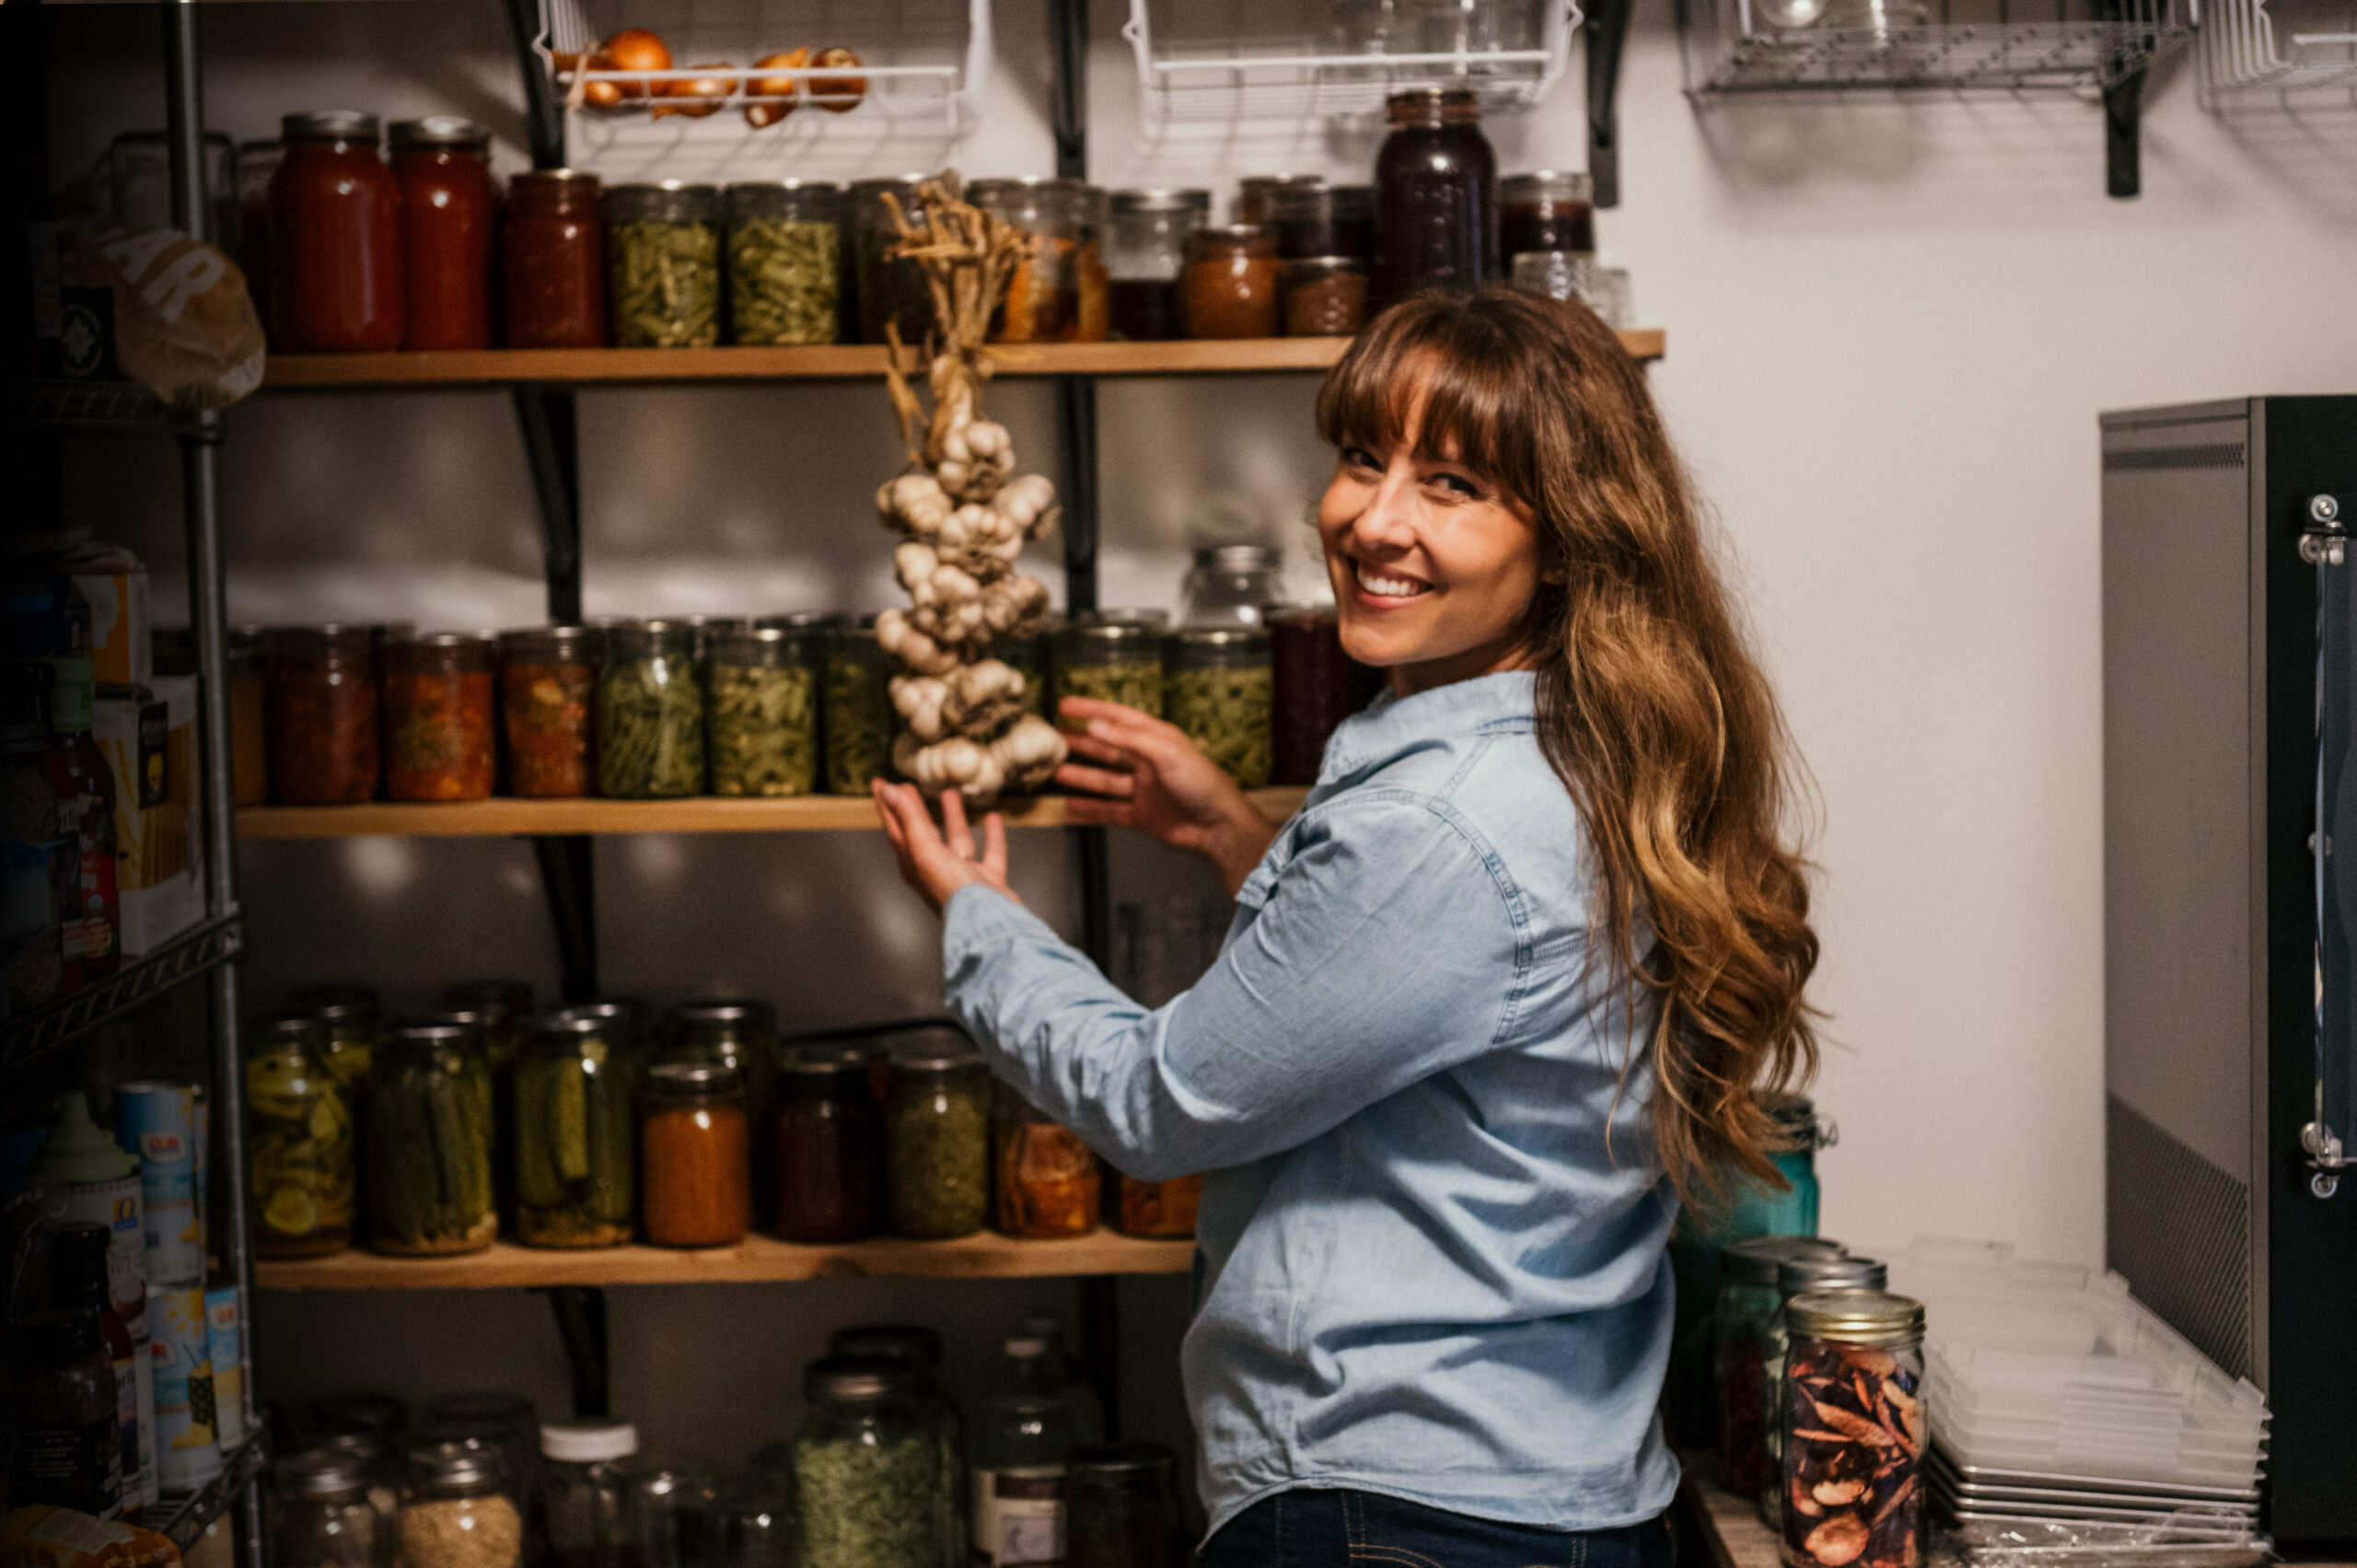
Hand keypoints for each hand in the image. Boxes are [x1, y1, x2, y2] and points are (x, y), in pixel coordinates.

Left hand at [872, 780, 1020, 915]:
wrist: (988, 920)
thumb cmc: (951, 889)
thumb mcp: (924, 849)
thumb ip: (908, 818)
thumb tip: (886, 790)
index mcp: (914, 863)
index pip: (894, 827)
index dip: (886, 804)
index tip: (878, 783)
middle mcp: (935, 869)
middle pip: (920, 832)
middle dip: (913, 809)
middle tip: (908, 786)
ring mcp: (962, 875)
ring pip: (955, 839)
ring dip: (952, 817)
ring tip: (950, 793)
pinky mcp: (987, 880)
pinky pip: (989, 852)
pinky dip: (992, 835)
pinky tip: (993, 818)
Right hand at [1054, 698, 1280, 895]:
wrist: (1218, 826)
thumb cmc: (1203, 783)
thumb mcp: (1166, 752)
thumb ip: (1128, 738)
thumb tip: (1096, 725)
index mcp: (1156, 739)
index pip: (1117, 718)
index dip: (1091, 709)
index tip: (1066, 705)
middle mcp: (1148, 761)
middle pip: (1108, 748)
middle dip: (1081, 741)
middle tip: (1054, 737)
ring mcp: (1144, 789)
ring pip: (1105, 779)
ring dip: (1081, 774)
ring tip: (1056, 770)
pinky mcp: (1142, 815)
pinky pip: (1110, 810)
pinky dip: (1090, 808)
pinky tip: (1071, 806)